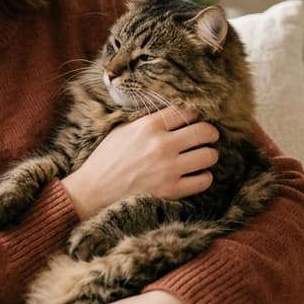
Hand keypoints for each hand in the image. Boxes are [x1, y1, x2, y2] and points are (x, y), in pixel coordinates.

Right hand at [60, 106, 217, 220]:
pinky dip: (203, 177)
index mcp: (148, 126)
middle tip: (206, 137)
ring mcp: (168, 169)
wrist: (93, 191)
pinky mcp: (171, 191)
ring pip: (209, 155)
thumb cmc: (106, 159)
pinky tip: (195, 175)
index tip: (194, 120)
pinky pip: (204, 180)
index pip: (186, 111)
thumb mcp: (122, 130)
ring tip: (201, 156)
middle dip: (209, 133)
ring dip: (208, 155)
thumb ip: (147, 121)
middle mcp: (161, 145)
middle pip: (205, 131)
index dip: (194, 115)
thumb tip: (172, 115)